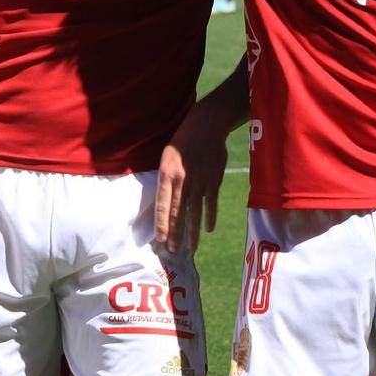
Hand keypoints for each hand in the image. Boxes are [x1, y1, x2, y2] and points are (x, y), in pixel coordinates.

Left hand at [154, 102, 231, 252]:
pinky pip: (211, 201)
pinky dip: (210, 216)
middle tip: (173, 250)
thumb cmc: (182, 142)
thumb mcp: (166, 157)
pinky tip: (208, 229)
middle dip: (175, 233)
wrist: (206, 125)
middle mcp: (182, 179)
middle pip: (178, 211)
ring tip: (190, 247)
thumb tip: (164, 205)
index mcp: (167, 173)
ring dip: (192, 231)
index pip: (162, 204)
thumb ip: (166, 181)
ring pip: (194, 210)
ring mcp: (199, 179)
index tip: (161, 240)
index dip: (162, 224)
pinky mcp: (214, 178)